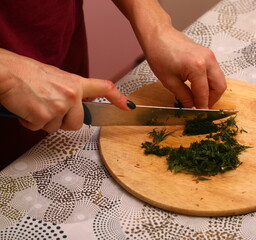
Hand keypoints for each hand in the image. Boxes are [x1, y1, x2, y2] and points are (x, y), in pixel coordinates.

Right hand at [0, 49, 131, 132]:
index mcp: (75, 82)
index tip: (127, 106)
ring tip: (33, 104)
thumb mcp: (54, 77)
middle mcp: (72, 95)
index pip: (104, 88)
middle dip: (63, 122)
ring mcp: (60, 106)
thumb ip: (67, 90)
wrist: (4, 72)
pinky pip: (39, 129)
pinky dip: (30, 123)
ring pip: (56, 128)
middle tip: (48, 110)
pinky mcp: (45, 117)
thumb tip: (72, 104)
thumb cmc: (23, 72)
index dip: (118, 98)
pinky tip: (25, 109)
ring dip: (43, 122)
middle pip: (78, 124)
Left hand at [145, 26, 225, 108]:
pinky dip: (210, 82)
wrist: (159, 35)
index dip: (201, 106)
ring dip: (212, 91)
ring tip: (199, 98)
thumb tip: (192, 106)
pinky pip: (215, 72)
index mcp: (197, 67)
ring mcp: (210, 56)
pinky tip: (199, 87)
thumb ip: (184, 96)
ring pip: (220, 79)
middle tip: (202, 107)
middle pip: (219, 87)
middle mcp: (208, 60)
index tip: (198, 114)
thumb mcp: (169, 81)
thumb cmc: (160, 54)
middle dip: (212, 100)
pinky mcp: (208, 54)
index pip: (204, 94)